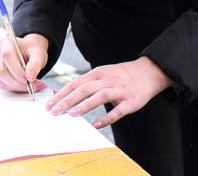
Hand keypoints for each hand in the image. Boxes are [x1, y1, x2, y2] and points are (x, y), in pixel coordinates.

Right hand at [0, 33, 49, 92]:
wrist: (30, 52)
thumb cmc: (32, 50)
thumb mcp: (38, 52)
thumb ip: (35, 63)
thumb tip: (30, 77)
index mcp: (6, 44)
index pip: (6, 56)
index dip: (16, 69)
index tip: (28, 79)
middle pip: (1, 71)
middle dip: (17, 82)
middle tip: (32, 85)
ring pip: (2, 81)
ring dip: (18, 87)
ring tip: (34, 86)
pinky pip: (5, 86)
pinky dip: (17, 89)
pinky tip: (27, 87)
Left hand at [46, 56, 172, 128]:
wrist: (148, 72)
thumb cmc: (120, 75)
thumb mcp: (100, 74)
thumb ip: (83, 84)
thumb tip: (61, 93)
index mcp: (97, 73)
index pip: (75, 83)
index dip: (61, 94)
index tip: (49, 104)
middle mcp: (106, 80)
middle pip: (83, 89)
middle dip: (67, 100)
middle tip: (54, 111)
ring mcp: (119, 90)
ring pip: (99, 96)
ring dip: (84, 106)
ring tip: (71, 114)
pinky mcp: (130, 101)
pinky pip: (117, 110)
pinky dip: (106, 118)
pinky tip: (96, 124)